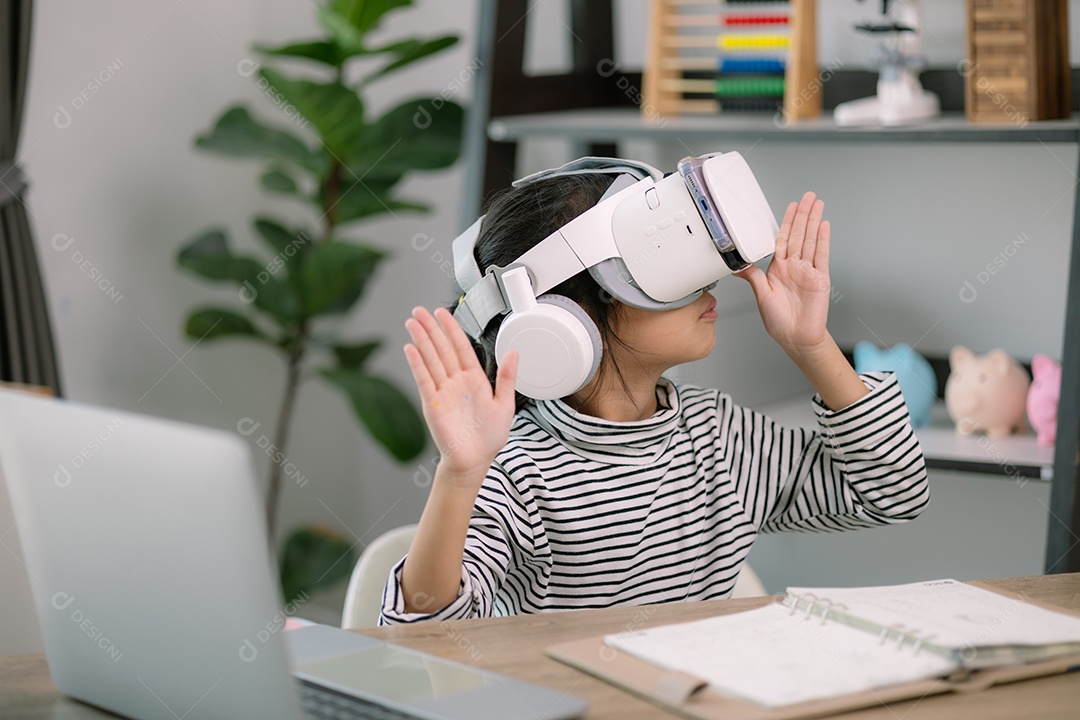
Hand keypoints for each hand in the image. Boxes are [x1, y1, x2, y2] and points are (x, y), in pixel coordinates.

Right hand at [403, 307, 517, 487]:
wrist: (475, 461)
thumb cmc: (488, 437)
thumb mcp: (506, 404)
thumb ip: (507, 377)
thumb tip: (514, 352)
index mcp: (474, 379)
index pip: (460, 347)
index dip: (452, 329)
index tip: (442, 313)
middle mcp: (456, 382)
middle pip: (441, 349)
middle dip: (431, 329)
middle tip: (419, 310)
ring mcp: (443, 391)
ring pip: (430, 360)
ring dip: (421, 340)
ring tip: (411, 322)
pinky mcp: (433, 403)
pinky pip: (424, 380)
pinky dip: (417, 364)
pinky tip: (411, 349)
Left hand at [737, 191, 832, 359]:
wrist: (796, 337)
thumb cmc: (779, 320)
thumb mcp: (761, 295)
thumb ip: (752, 277)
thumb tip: (736, 265)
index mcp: (779, 269)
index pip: (784, 239)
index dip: (787, 222)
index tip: (791, 207)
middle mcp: (794, 267)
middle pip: (800, 234)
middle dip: (803, 214)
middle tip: (808, 197)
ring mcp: (808, 270)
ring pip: (811, 240)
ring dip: (814, 221)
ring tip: (818, 204)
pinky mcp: (820, 278)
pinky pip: (822, 255)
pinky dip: (823, 240)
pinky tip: (824, 226)